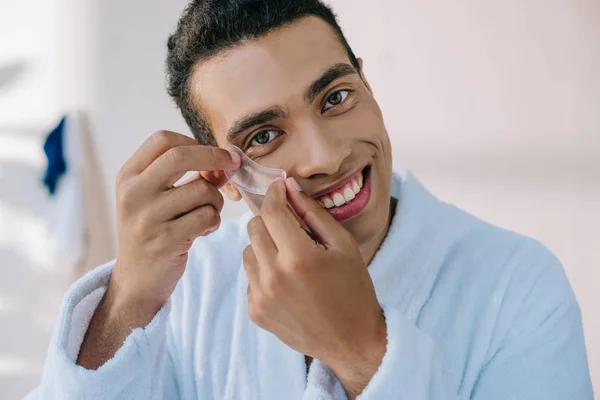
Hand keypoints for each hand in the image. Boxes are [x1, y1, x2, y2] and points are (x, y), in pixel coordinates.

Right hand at [111, 130, 239, 314]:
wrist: (137, 279)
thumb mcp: (153, 197)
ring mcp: (148, 218)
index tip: (212, 155)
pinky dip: (214, 221)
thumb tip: (225, 159)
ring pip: (202, 189)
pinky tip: (205, 230)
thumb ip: (181, 175)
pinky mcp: (166, 241)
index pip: (163, 139)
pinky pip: (207, 217)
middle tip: (233, 165)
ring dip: (217, 199)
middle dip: (215, 157)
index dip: (194, 142)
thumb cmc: (154, 230)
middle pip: (181, 156)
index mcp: (128, 176)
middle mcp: (133, 193)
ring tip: (209, 212)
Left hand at [243, 178, 385, 396]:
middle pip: (254, 228)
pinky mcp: (255, 312)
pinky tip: (287, 281)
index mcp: (299, 258)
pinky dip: (264, 271)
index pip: (271, 211)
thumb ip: (314, 213)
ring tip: (291, 258)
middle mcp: (274, 277)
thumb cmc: (353, 290)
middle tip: (292, 228)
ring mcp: (261, 297)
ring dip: (265, 246)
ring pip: (248, 251)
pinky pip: (250, 276)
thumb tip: (290, 188)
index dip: (274, 193)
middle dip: (270, 219)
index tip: (279, 187)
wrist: (351, 341)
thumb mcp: (344, 246)